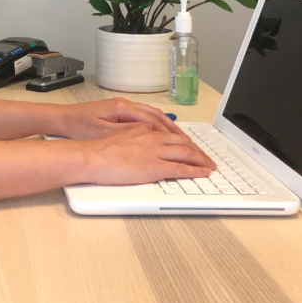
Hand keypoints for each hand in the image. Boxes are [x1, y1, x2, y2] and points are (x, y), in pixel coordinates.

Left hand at [58, 97, 188, 140]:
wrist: (62, 119)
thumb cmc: (79, 126)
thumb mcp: (104, 132)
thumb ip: (127, 133)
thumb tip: (150, 134)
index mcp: (123, 108)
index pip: (154, 121)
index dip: (170, 134)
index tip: (184, 145)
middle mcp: (126, 104)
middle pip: (157, 116)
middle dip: (175, 131)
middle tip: (190, 144)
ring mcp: (123, 107)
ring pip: (152, 116)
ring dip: (168, 127)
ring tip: (182, 140)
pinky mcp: (119, 112)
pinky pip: (144, 118)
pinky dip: (157, 126)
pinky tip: (163, 134)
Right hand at [80, 123, 216, 184]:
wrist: (91, 156)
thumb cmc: (98, 150)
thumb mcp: (118, 137)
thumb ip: (132, 138)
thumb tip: (139, 144)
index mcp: (143, 130)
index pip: (169, 134)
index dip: (183, 141)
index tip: (190, 146)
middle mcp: (153, 138)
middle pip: (182, 142)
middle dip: (197, 150)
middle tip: (206, 157)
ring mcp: (155, 152)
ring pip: (186, 153)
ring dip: (201, 159)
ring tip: (210, 165)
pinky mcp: (155, 167)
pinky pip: (181, 169)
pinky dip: (195, 170)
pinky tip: (203, 173)